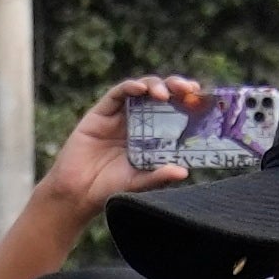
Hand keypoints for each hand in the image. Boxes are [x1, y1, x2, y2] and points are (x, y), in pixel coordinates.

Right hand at [42, 72, 213, 215]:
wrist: (78, 193)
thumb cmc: (109, 189)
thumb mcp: (138, 183)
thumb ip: (158, 176)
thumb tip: (184, 172)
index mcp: (151, 136)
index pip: (173, 112)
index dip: (186, 102)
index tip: (200, 98)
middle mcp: (137, 121)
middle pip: (160, 95)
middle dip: (175, 86)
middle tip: (188, 89)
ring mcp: (119, 115)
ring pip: (141, 89)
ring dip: (155, 85)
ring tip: (165, 94)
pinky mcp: (101, 112)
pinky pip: (118, 93)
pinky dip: (130, 87)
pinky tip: (140, 89)